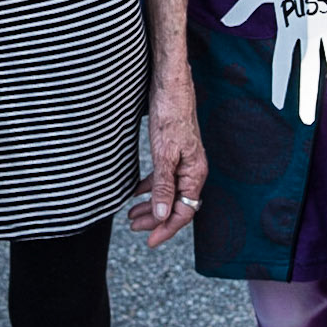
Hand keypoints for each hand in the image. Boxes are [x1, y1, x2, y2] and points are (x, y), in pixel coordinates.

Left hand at [128, 69, 207, 248]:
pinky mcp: (174, 152)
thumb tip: (161, 215)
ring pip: (168, 193)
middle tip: (133, 227)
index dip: (166, 229)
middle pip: (176, 205)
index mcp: (195, 173)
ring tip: (131, 215)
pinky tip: (136, 192)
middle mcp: (192, 170)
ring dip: (151, 206)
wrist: (172, 85)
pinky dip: (150, 188)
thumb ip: (163, 186)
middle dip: (155, 220)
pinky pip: (163, 179)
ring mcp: (184, 162)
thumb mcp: (164, 153)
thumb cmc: (171, 114)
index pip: (184, 212)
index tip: (149, 241)